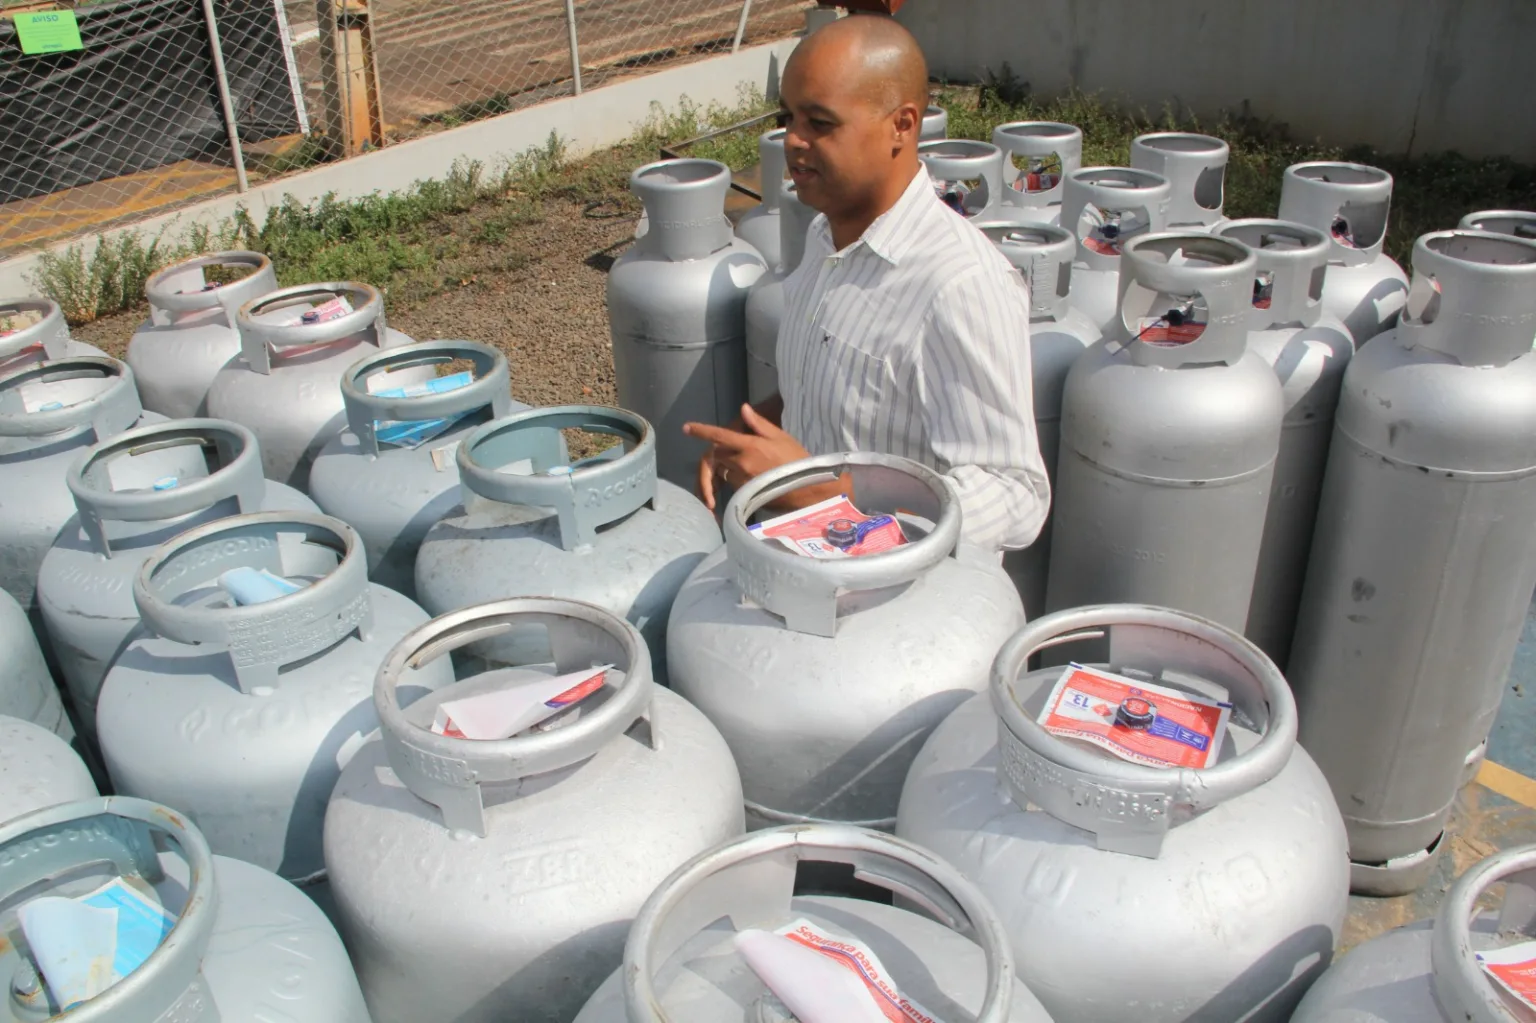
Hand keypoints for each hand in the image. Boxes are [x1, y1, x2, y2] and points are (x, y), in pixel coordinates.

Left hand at [686, 403, 811, 510]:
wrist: (806, 488)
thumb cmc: (796, 459)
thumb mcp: (780, 436)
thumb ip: (759, 423)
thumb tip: (743, 409)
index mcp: (750, 445)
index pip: (720, 436)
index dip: (702, 431)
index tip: (686, 427)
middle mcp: (741, 462)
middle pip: (718, 454)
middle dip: (722, 450)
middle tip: (738, 448)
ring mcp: (742, 479)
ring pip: (724, 469)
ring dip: (729, 465)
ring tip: (751, 463)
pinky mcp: (744, 492)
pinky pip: (732, 482)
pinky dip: (737, 477)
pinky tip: (754, 475)